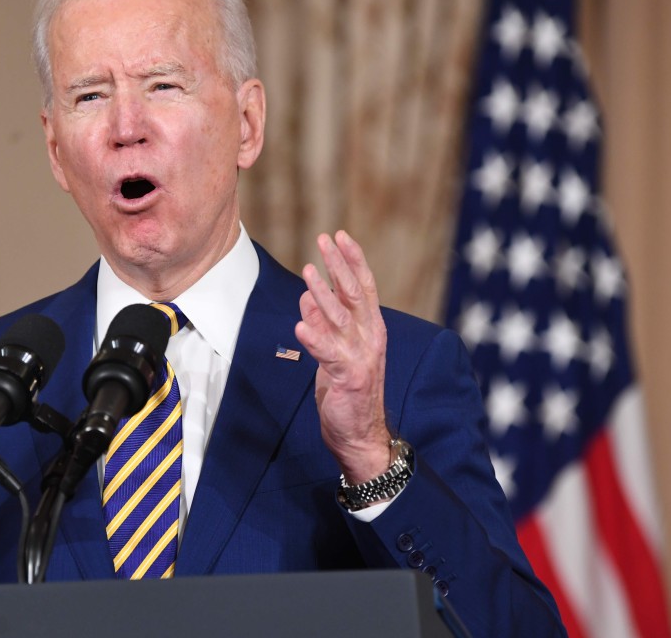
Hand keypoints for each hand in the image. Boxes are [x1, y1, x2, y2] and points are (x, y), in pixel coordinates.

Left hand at [295, 231, 392, 483]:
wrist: (360, 435)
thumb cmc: (348, 392)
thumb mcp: (335, 352)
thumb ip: (325, 325)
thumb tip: (308, 297)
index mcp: (370, 328)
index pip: (364, 286)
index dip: (352, 260)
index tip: (340, 235)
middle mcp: (370, 338)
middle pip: (355, 293)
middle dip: (339, 264)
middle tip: (324, 239)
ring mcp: (361, 357)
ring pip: (342, 318)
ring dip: (324, 293)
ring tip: (309, 271)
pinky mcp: (348, 377)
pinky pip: (329, 352)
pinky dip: (315, 337)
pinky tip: (300, 324)